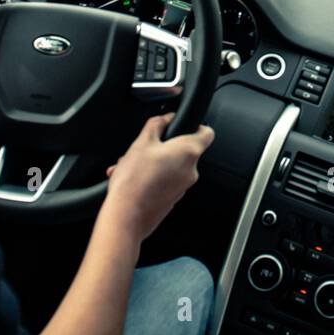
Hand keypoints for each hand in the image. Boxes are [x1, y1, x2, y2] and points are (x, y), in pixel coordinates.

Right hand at [102, 113, 214, 242]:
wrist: (126, 217)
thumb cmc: (134, 182)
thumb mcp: (141, 142)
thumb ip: (157, 124)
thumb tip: (165, 118)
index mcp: (189, 152)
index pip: (207, 133)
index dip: (196, 125)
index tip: (183, 124)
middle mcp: (191, 171)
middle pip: (183, 150)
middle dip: (163, 147)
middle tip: (144, 148)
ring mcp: (183, 187)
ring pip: (171, 166)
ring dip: (153, 162)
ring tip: (131, 165)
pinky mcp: (172, 199)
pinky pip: (165, 181)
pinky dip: (151, 177)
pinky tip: (133, 178)